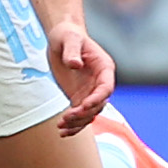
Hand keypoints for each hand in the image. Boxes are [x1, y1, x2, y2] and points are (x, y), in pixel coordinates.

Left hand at [45, 19, 115, 135]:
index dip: (97, 99)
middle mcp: (100, 83)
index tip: (83, 105)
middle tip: (67, 118)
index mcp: (104, 68)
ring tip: (61, 126)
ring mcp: (90, 92)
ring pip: (89, 114)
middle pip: (98, 105)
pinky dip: (72, 125)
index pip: (106, 88)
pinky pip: (79, 115)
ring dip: (77, 123)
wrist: (61, 39)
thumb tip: (75, 65)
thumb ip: (72, 51)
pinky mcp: (78, 97)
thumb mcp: (69, 39)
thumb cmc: (68, 36)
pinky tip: (62, 131)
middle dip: (84, 113)